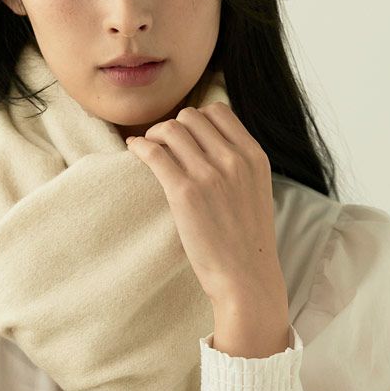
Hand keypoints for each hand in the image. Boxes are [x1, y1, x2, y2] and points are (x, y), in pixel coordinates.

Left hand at [125, 102, 288, 348]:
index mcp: (254, 156)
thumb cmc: (247, 242)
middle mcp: (234, 159)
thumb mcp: (256, 191)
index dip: (196, 119)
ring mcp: (210, 174)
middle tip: (162, 146)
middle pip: (191, 116)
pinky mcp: (185, 192)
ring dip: (154, 135)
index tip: (184, 136)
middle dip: (173, 127)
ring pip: (171, 129)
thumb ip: (238, 164)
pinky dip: (139, 146)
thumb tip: (209, 144)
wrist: (246, 278)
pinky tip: (133, 151)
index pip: (218, 111)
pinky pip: (153, 153)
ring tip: (148, 150)